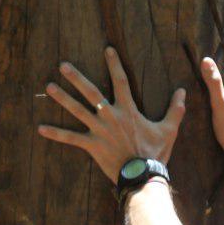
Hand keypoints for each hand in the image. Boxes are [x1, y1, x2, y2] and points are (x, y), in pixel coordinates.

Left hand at [38, 47, 186, 183]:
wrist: (142, 175)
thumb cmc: (155, 153)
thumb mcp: (169, 129)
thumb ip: (176, 109)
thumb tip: (183, 91)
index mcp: (128, 109)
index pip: (121, 80)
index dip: (114, 63)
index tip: (107, 48)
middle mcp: (110, 116)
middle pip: (91, 91)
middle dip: (76, 77)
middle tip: (63, 65)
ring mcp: (99, 130)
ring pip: (77, 110)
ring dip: (62, 98)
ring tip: (49, 87)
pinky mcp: (91, 145)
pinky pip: (70, 138)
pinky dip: (55, 133)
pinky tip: (40, 128)